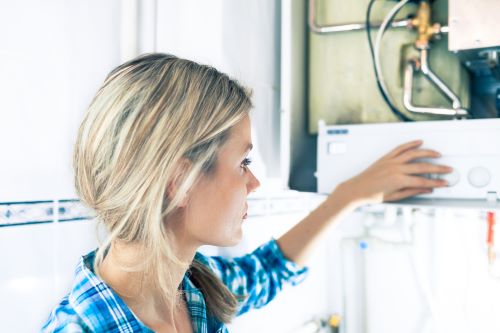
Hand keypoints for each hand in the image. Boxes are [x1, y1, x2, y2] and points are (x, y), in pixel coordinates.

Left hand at [337, 140, 451, 205]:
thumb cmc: (373, 195)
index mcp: (399, 181)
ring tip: (437, 154)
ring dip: (427, 152)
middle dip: (438, 168)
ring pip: (413, 153)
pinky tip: (419, 142)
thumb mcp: (395, 197)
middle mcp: (396, 169)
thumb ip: (412, 191)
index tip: (444, 182)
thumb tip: (427, 189)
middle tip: (448, 169)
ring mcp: (391, 161)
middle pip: (422, 166)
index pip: (423, 181)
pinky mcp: (386, 157)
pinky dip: (410, 144)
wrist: (357, 189)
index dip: (436, 182)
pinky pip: (400, 148)